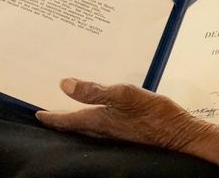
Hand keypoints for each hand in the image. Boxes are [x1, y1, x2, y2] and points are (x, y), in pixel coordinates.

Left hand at [35, 78, 211, 151]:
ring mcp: (116, 134)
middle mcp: (103, 131)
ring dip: (75, 120)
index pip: (66, 121)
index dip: (51, 117)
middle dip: (60, 119)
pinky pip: (102, 126)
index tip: (37, 114)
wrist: (181, 134)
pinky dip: (93, 118)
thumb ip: (94, 90)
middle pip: (74, 127)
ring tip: (68, 109)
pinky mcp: (127, 133)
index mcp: (98, 121)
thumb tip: (64, 84)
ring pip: (87, 128)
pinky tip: (99, 110)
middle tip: (49, 110)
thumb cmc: (154, 113)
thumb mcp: (125, 95)